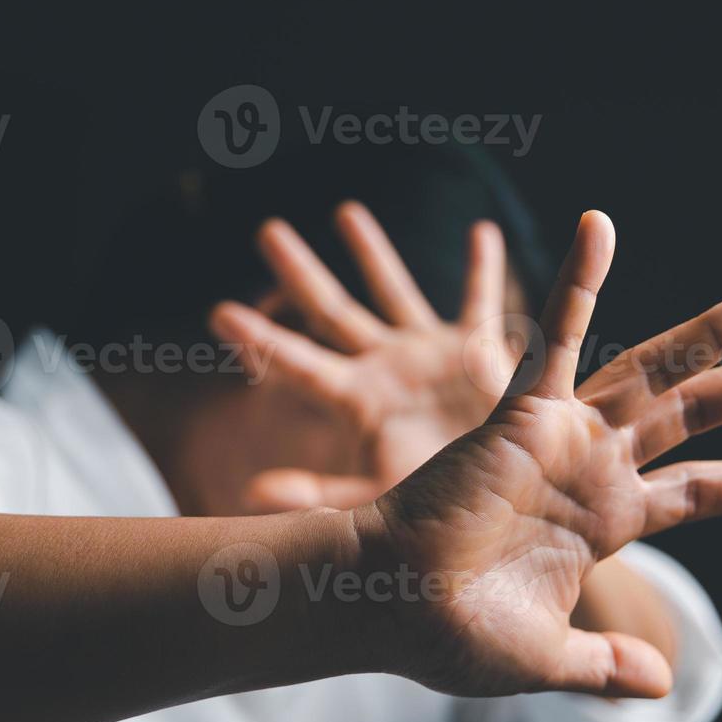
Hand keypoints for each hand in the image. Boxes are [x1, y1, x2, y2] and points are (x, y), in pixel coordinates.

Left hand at [209, 201, 518, 511]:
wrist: (503, 504)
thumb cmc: (435, 508)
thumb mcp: (376, 496)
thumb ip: (317, 496)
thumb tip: (250, 493)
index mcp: (357, 400)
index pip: (298, 363)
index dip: (261, 340)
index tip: (218, 313)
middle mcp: (385, 367)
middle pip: (332, 310)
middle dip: (300, 272)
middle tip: (267, 231)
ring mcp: (428, 354)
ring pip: (396, 290)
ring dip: (372, 252)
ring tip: (345, 213)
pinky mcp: (478, 351)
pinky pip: (480, 300)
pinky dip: (483, 267)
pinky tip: (482, 230)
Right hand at [355, 211, 721, 699]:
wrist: (390, 607)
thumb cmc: (452, 636)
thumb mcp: (547, 658)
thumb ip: (604, 665)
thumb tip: (663, 686)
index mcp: (606, 524)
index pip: (696, 494)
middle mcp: (593, 470)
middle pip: (691, 418)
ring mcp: (563, 437)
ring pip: (651, 372)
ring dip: (709, 333)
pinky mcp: (522, 413)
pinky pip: (554, 337)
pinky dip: (579, 282)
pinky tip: (600, 226)